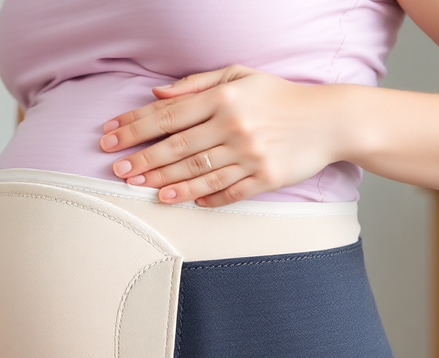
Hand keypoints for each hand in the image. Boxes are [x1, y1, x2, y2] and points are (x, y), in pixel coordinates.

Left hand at [99, 64, 338, 206]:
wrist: (329, 120)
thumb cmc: (279, 97)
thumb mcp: (239, 76)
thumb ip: (196, 84)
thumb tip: (156, 93)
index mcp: (224, 98)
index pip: (168, 114)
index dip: (134, 126)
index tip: (110, 136)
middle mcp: (234, 126)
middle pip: (177, 147)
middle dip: (142, 159)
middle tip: (117, 170)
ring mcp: (250, 155)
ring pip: (198, 173)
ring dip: (165, 182)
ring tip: (142, 188)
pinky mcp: (265, 178)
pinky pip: (228, 192)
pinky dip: (204, 198)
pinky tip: (182, 200)